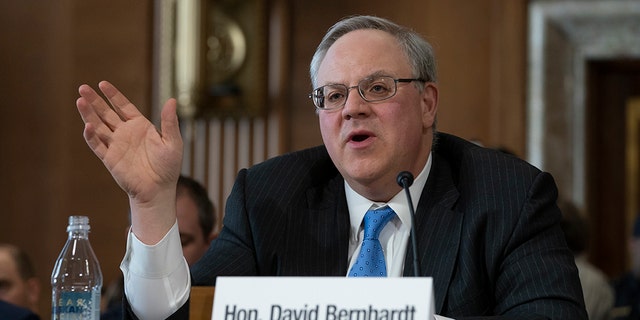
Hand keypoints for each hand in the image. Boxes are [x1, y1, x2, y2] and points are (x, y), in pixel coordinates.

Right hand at [76, 81, 182, 242]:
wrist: (159, 190)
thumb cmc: (168, 167)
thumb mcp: (173, 142)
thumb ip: (169, 122)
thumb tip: (172, 100)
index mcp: (140, 126)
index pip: (123, 106)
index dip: (113, 95)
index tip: (102, 84)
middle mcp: (125, 133)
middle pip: (106, 113)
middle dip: (95, 101)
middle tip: (83, 88)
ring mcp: (116, 145)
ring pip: (98, 126)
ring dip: (88, 114)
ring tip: (80, 101)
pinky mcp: (110, 158)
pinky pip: (98, 145)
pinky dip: (91, 136)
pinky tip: (88, 125)